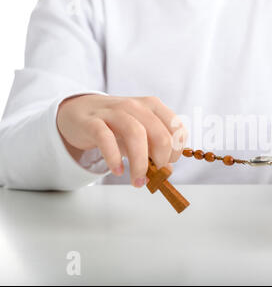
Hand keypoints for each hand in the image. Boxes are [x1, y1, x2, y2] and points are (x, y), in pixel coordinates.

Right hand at [56, 94, 186, 186]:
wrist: (78, 112)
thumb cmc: (115, 125)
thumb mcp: (139, 134)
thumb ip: (154, 150)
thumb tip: (167, 170)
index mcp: (153, 106)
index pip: (177, 128)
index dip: (176, 150)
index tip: (168, 163)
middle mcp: (136, 106)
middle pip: (160, 134)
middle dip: (161, 160)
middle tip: (154, 174)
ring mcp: (113, 112)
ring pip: (135, 134)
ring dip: (140, 163)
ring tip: (137, 180)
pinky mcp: (92, 121)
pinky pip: (106, 138)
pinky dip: (114, 158)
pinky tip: (117, 171)